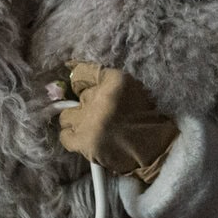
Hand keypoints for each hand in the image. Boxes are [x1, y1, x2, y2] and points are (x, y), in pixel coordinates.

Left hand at [59, 62, 179, 181]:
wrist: (152, 151)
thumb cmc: (143, 120)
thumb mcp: (132, 88)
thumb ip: (104, 78)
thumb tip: (72, 67)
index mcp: (115, 81)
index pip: (81, 72)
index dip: (80, 81)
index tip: (82, 86)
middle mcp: (100, 97)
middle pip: (77, 96)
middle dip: (87, 104)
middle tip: (101, 114)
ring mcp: (89, 120)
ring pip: (66, 115)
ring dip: (77, 121)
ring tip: (93, 128)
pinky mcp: (84, 141)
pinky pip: (65, 136)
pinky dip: (72, 137)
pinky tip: (86, 139)